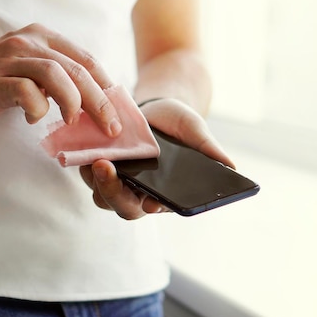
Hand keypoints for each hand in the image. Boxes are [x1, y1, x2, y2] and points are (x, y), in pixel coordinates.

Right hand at [0, 23, 121, 135]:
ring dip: (73, 102)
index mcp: (42, 38)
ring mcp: (11, 58)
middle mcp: (29, 42)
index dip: (106, 87)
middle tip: (111, 127)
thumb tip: (92, 104)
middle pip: (77, 69)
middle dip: (100, 101)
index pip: (86, 59)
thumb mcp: (27, 70)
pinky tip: (31, 119)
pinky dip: (36, 109)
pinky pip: (27, 92)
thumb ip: (56, 79)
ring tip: (74, 122)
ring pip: (57, 75)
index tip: (118, 112)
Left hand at [80, 98, 233, 219]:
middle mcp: (137, 192)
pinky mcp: (97, 165)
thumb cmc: (179, 126)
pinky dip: (84, 162)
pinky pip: (87, 171)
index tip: (150, 202)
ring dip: (95, 179)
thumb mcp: (197, 133)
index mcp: (163, 193)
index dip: (152, 207)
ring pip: (100, 193)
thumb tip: (232, 168)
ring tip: (95, 157)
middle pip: (121, 205)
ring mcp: (115, 180)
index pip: (155, 207)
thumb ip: (210, 150)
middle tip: (106, 168)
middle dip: (112, 191)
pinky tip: (87, 146)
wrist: (156, 109)